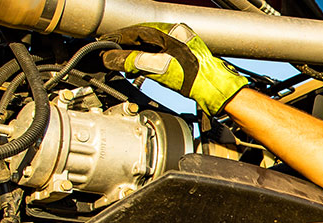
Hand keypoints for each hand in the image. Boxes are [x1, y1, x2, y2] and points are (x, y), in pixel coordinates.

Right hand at [99, 23, 247, 114]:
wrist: (218, 92)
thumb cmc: (196, 79)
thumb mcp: (157, 69)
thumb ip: (131, 61)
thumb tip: (111, 58)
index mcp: (171, 31)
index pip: (136, 31)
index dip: (118, 38)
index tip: (105, 44)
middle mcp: (177, 35)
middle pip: (142, 38)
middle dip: (125, 48)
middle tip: (110, 56)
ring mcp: (181, 46)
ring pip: (150, 47)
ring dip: (135, 56)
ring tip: (123, 66)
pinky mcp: (184, 57)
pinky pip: (159, 55)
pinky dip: (146, 61)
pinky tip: (140, 70)